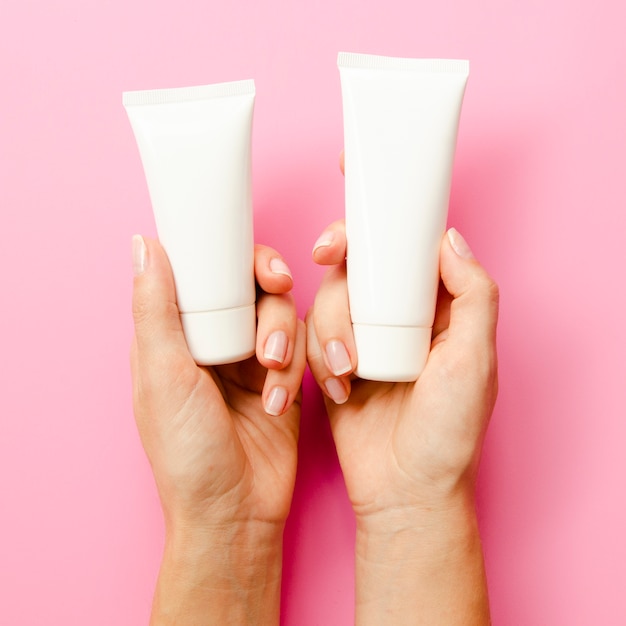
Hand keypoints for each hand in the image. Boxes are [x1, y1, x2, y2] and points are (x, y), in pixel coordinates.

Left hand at [131, 236, 305, 624]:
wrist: (236, 511)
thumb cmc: (188, 453)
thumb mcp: (164, 376)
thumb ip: (155, 309)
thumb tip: (143, 244)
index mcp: (176, 335)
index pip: (204, 275)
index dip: (231, 258)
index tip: (258, 264)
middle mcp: (214, 341)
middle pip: (251, 287)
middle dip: (268, 293)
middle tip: (278, 291)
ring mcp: (250, 360)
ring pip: (281, 314)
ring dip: (283, 335)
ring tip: (273, 369)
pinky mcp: (282, 379)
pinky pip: (301, 348)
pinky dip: (295, 367)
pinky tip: (280, 400)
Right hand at [307, 215, 497, 623]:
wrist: (404, 490)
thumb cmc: (446, 432)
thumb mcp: (473, 360)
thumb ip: (472, 295)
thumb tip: (450, 239)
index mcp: (436, 310)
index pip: (406, 252)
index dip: (378, 227)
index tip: (349, 218)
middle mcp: (398, 319)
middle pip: (358, 268)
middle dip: (339, 263)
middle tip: (324, 257)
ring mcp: (363, 341)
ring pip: (329, 301)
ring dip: (330, 328)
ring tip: (347, 371)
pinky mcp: (333, 364)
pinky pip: (311, 338)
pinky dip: (318, 358)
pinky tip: (339, 389)